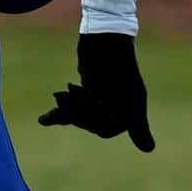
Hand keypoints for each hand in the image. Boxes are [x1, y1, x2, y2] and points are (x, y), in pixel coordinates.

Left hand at [38, 32, 154, 152]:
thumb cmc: (120, 67)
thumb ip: (137, 124)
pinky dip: (56, 115)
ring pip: (78, 117)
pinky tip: (43, 120)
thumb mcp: (132, 97)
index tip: (91, 99)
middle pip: (89, 123)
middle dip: (78, 110)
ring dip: (68, 108)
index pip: (103, 129)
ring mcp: (99, 102)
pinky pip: (69, 110)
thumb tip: (149, 151)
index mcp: (127, 113)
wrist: (106, 39)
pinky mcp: (84, 93)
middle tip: (74, 91)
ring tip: (61, 93)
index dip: (93, 118)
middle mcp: (114, 109)